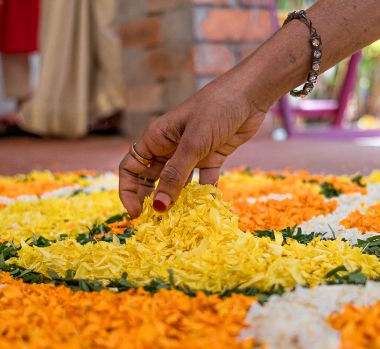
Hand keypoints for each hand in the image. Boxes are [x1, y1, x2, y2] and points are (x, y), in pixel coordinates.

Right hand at [118, 76, 266, 217]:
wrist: (251, 93)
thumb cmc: (217, 108)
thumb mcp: (193, 144)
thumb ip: (175, 175)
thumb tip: (159, 207)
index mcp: (156, 139)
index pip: (130, 168)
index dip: (128, 191)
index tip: (136, 213)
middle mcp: (169, 147)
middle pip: (151, 179)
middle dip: (151, 201)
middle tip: (155, 224)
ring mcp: (190, 154)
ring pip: (177, 184)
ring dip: (177, 202)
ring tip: (178, 223)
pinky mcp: (211, 158)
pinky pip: (203, 182)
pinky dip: (203, 195)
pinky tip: (206, 210)